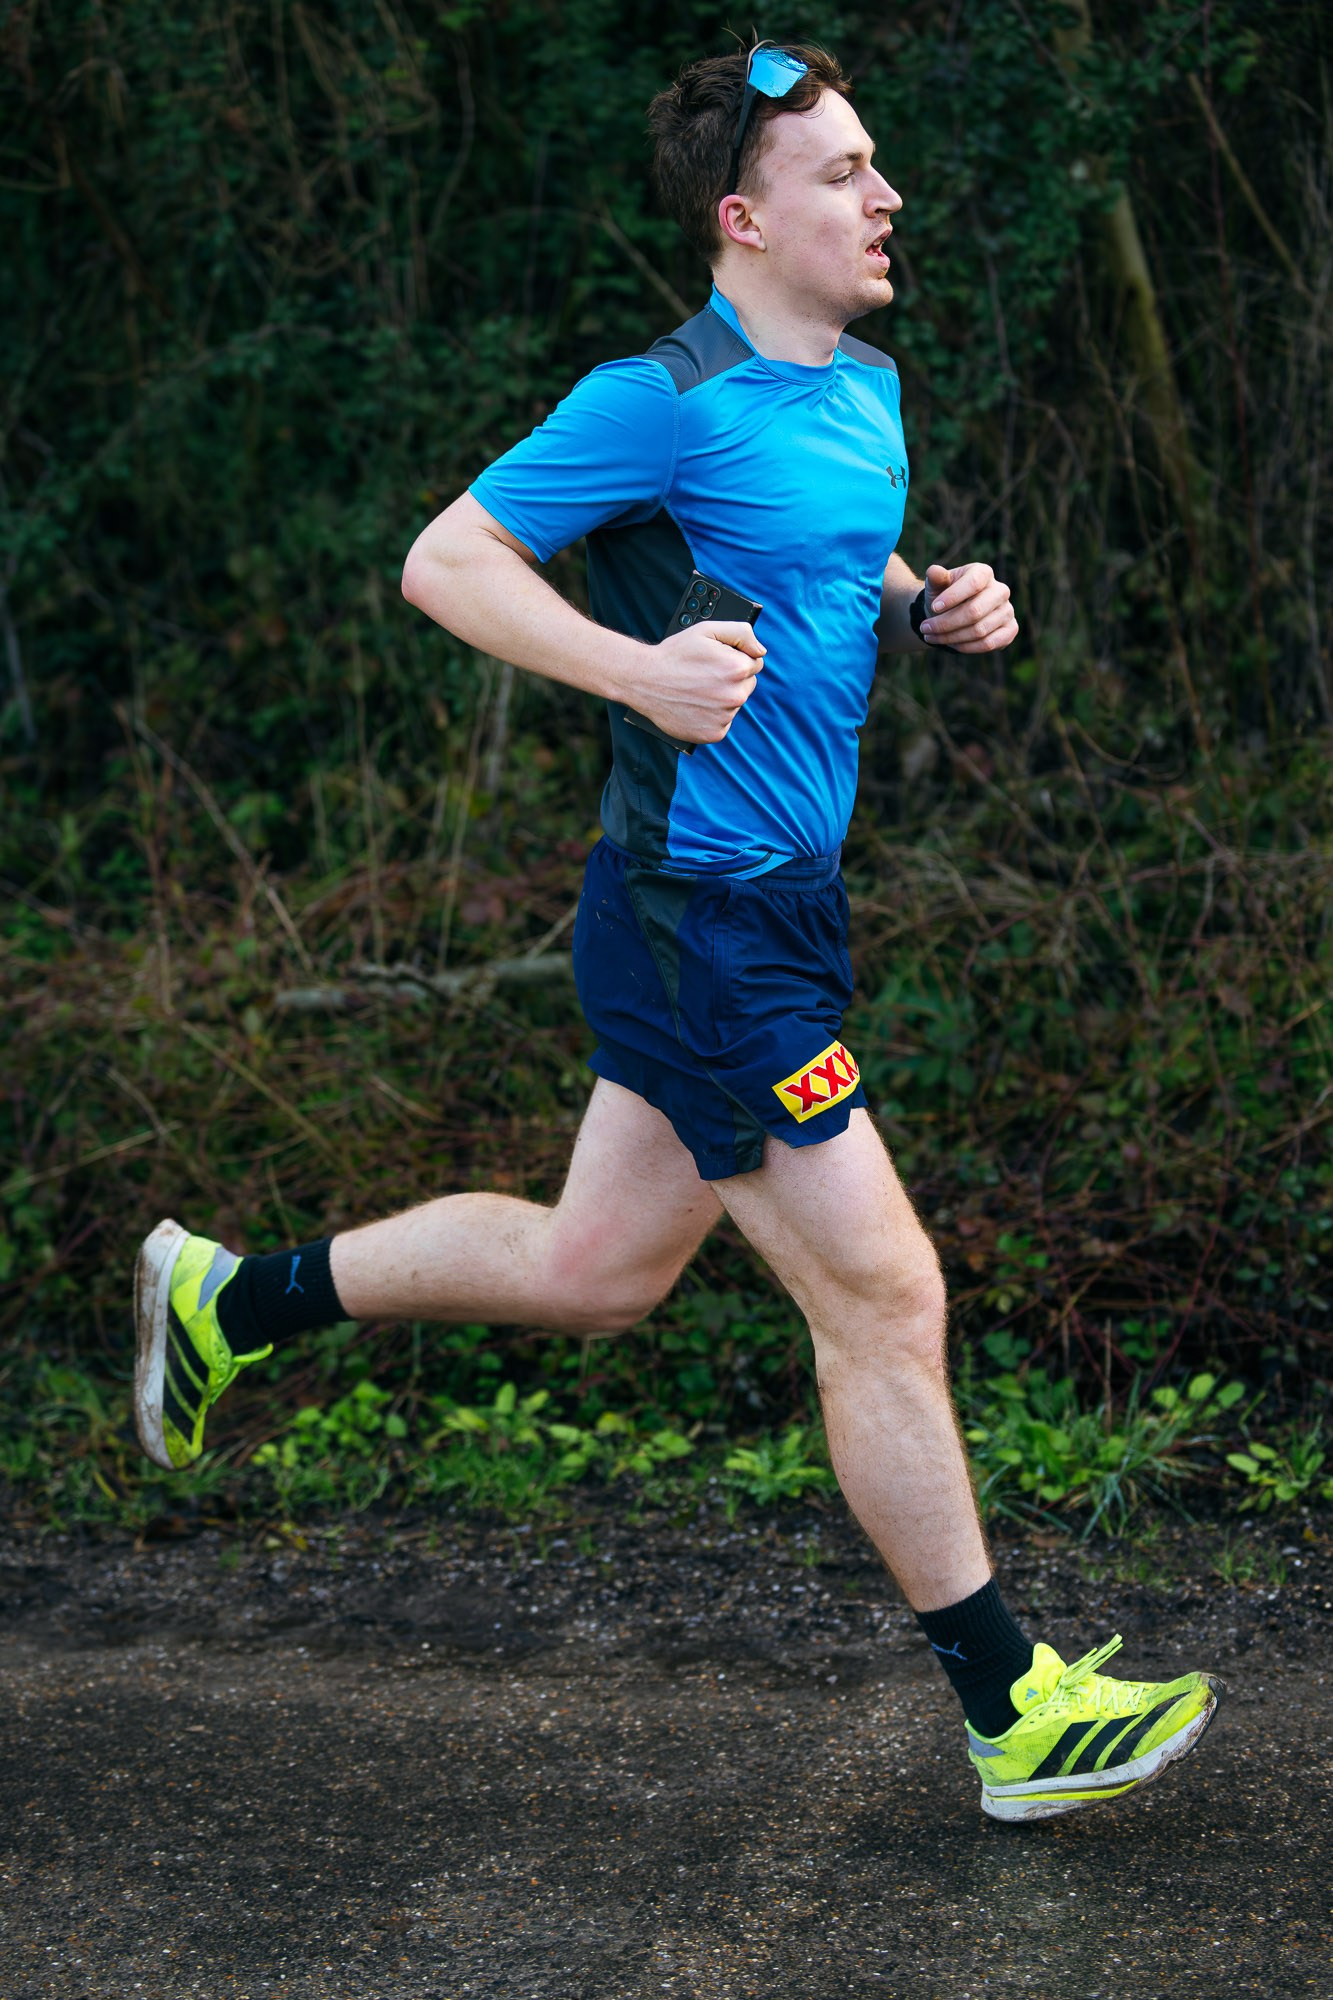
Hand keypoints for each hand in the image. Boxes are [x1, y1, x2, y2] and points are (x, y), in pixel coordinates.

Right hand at [637, 621, 766, 743]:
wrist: (644, 681)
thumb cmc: (675, 654)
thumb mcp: (707, 630)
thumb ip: (741, 633)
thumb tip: (761, 650)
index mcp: (738, 668)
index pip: (755, 663)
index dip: (736, 658)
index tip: (717, 660)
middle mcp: (735, 695)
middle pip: (748, 685)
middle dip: (732, 679)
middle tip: (705, 675)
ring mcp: (725, 717)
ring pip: (734, 704)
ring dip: (722, 698)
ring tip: (697, 690)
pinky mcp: (714, 734)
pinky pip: (723, 723)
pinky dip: (713, 716)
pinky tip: (696, 705)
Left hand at [920, 562, 1017, 653]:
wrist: (953, 614)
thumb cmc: (944, 596)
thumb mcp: (936, 586)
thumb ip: (936, 578)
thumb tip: (934, 572)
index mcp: (984, 573)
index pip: (973, 583)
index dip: (953, 597)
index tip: (934, 607)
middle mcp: (1000, 590)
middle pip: (975, 611)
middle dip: (946, 623)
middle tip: (925, 628)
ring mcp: (1008, 611)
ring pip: (979, 630)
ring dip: (951, 637)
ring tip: (931, 637)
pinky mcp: (1010, 630)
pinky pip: (989, 643)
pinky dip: (966, 647)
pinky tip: (951, 645)